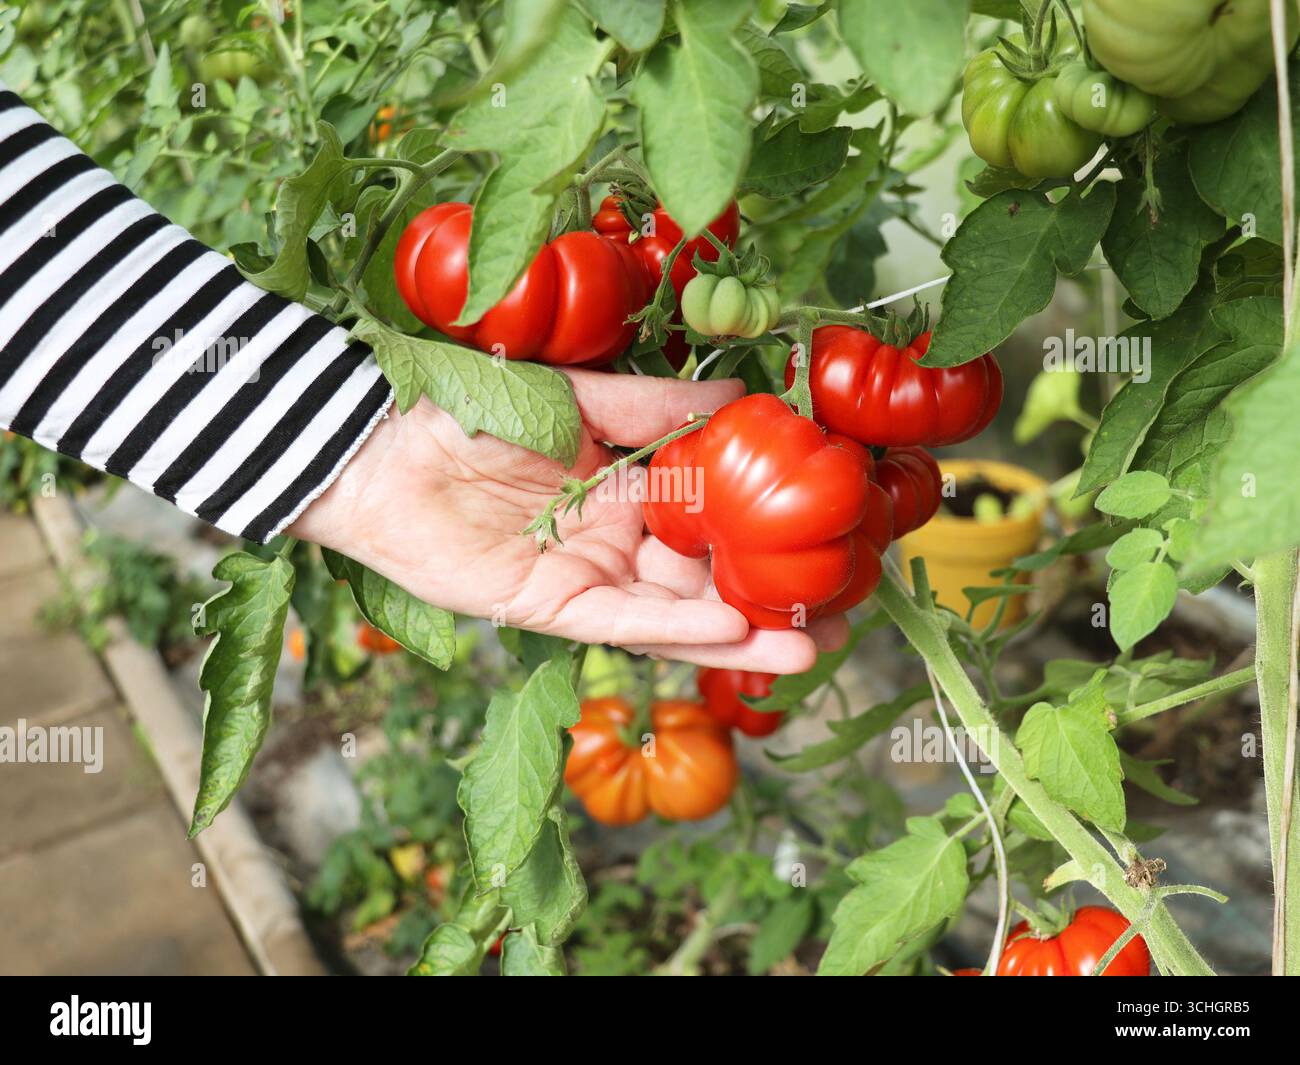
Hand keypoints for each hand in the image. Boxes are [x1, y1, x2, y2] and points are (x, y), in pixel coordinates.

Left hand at [290, 369, 848, 671]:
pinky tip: (733, 631)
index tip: (834, 538)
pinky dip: (674, 630)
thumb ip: (658, 405)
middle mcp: (614, 540)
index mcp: (625, 488)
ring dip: (741, 634)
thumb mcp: (581, 397)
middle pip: (706, 580)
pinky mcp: (545, 609)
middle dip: (773, 603)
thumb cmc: (472, 406)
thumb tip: (744, 394)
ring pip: (673, 614)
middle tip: (847, 616)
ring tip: (813, 646)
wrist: (379, 440)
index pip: (712, 519)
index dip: (769, 533)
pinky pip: (619, 624)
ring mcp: (583, 578)